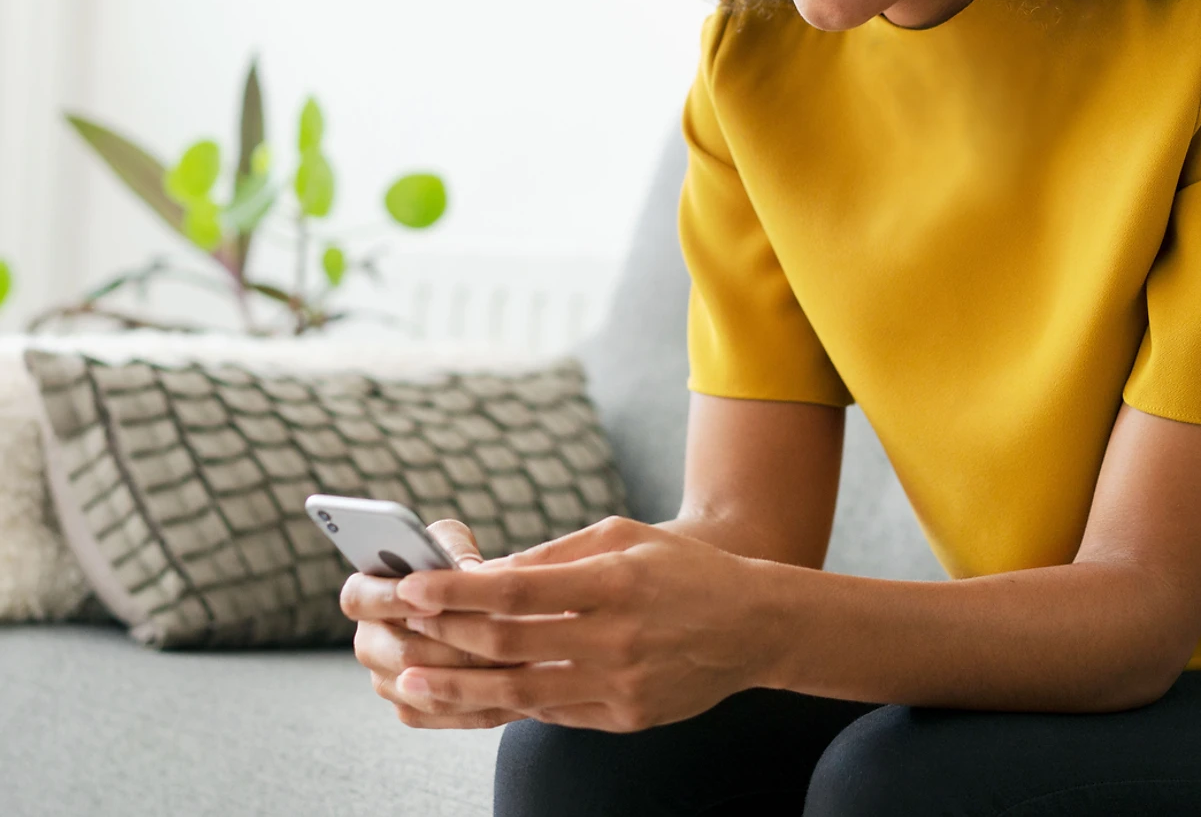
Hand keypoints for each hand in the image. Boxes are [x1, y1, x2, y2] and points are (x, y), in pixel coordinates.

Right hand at [340, 519, 525, 729]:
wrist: (470, 607)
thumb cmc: (454, 564)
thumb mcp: (451, 543)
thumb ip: (451, 549)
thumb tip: (464, 573)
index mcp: (364, 594)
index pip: (358, 599)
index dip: (391, 600)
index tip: (432, 598)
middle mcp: (369, 641)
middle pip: (398, 653)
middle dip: (450, 644)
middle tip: (497, 636)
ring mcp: (386, 681)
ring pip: (424, 689)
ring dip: (473, 675)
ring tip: (518, 657)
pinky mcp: (411, 708)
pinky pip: (442, 715)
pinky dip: (480, 702)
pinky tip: (517, 684)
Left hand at [390, 516, 775, 731]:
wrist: (752, 625)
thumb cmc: (680, 568)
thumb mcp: (622, 535)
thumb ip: (555, 553)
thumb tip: (487, 572)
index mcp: (612, 580)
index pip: (520, 588)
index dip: (460, 590)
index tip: (413, 585)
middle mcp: (614, 637)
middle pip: (511, 645)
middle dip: (444, 638)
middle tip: (395, 632)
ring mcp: (620, 685)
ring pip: (521, 692)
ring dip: (458, 689)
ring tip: (408, 683)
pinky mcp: (624, 717)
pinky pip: (551, 713)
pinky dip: (505, 705)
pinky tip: (466, 699)